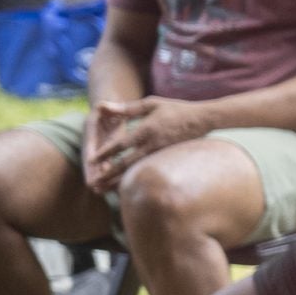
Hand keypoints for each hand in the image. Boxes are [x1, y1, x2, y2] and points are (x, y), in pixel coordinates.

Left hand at [87, 97, 206, 192]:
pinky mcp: (167, 161)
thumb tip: (103, 106)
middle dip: (108, 175)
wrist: (204, 120)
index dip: (105, 153)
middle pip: (126, 164)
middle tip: (93, 184)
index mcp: (146, 130)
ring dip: (119, 182)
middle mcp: (152, 146)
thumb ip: (126, 108)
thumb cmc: (176, 109)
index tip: (91, 162)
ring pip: (136, 172)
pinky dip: (134, 180)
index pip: (120, 145)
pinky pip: (147, 172)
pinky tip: (124, 187)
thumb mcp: (151, 104)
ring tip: (104, 190)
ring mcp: (161, 155)